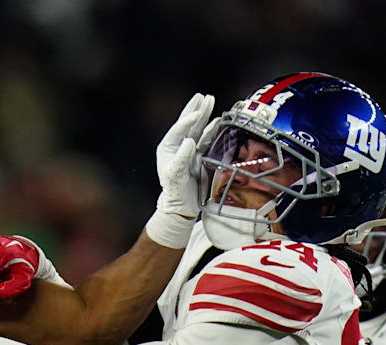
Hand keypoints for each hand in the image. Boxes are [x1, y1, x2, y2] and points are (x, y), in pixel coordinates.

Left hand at [155, 92, 215, 218]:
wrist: (182, 206)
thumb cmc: (174, 192)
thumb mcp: (174, 175)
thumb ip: (181, 158)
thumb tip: (189, 142)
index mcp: (168, 148)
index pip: (178, 130)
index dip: (188, 120)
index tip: (196, 113)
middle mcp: (179, 146)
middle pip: (188, 124)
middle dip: (196, 109)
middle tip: (203, 96)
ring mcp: (190, 150)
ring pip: (198, 128)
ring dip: (205, 115)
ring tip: (210, 100)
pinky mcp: (200, 155)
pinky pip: (207, 139)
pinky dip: (212, 129)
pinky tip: (217, 120)